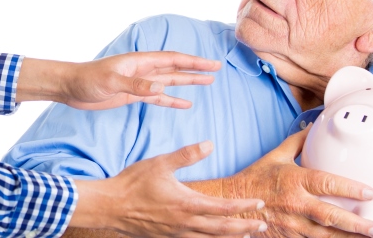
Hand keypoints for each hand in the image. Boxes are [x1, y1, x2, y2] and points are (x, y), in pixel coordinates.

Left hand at [17, 52, 220, 109]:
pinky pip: (158, 98)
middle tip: (217, 70)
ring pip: (170, 82)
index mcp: (140, 62)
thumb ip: (136, 85)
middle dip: (196, 69)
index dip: (194, 62)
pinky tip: (185, 104)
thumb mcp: (112, 82)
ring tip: (208, 82)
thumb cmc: (87, 79)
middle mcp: (143, 70)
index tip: (212, 64)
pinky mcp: (133, 96)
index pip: (173, 60)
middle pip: (176, 69)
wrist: (70, 87)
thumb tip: (161, 88)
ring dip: (188, 83)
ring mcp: (139, 83)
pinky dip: (172, 101)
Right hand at [70, 141, 267, 236]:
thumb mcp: (161, 163)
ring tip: (246, 235)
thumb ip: (187, 154)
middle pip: (223, 230)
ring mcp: (176, 234)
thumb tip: (210, 144)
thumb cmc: (133, 183)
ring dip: (230, 237)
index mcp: (187, 204)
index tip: (259, 204)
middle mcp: (185, 223)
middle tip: (262, 227)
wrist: (109, 207)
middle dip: (245, 228)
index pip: (224, 208)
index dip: (244, 207)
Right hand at [214, 126, 372, 237]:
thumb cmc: (255, 179)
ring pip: (325, 235)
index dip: (349, 189)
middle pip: (330, 216)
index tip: (370, 193)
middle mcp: (295, 203)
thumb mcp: (276, 155)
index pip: (326, 184)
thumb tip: (315, 125)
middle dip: (356, 224)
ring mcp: (292, 224)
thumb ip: (298, 141)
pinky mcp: (288, 237)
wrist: (231, 205)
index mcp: (294, 180)